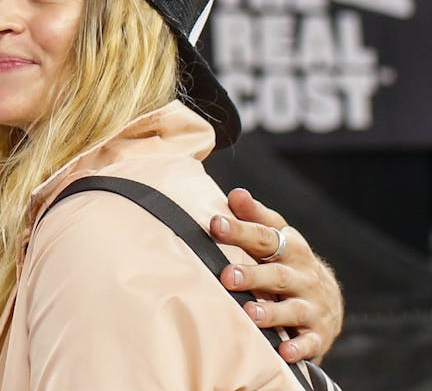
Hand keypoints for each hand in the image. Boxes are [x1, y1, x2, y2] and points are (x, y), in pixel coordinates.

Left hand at [211, 187, 342, 363]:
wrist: (329, 302)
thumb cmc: (289, 262)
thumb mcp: (277, 237)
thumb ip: (255, 217)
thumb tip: (236, 194)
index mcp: (292, 249)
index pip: (265, 237)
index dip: (241, 230)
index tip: (215, 223)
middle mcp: (304, 277)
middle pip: (278, 274)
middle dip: (253, 275)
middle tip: (227, 276)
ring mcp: (312, 307)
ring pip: (293, 309)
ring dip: (272, 312)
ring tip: (250, 313)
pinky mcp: (317, 334)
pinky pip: (309, 342)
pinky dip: (297, 347)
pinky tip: (282, 351)